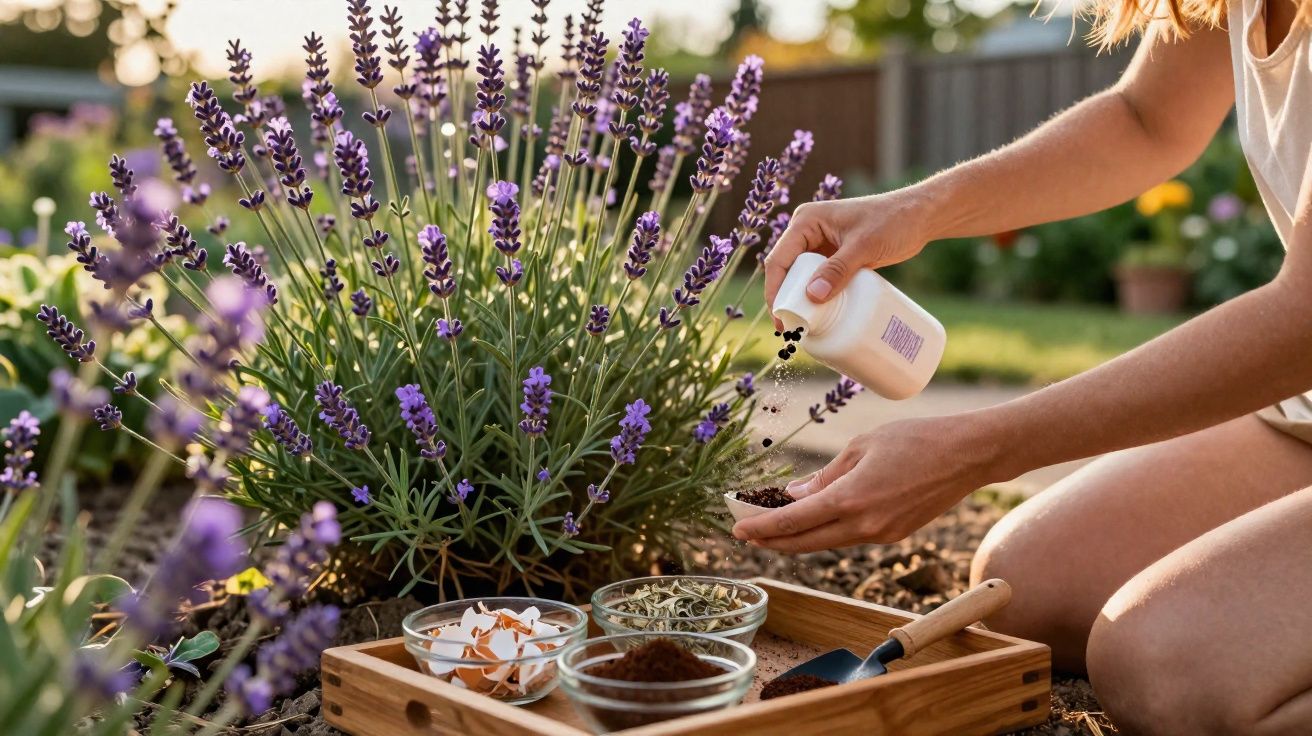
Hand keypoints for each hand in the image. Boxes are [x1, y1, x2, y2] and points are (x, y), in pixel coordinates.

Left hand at [732, 415, 1002, 552]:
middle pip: (804, 543)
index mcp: (851, 500)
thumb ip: (825, 475)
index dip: (761, 528)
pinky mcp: (894, 534)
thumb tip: (795, 495)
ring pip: (826, 543)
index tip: (737, 529)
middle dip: (771, 541)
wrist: (968, 455)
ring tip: (772, 526)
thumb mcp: (861, 447)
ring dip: (797, 538)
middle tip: (747, 533)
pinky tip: (813, 519)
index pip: (793, 522)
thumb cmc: (915, 439)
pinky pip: (849, 537)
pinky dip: (824, 531)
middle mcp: (864, 526)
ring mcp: (881, 535)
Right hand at [764, 189, 934, 328]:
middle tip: (792, 329)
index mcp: (806, 221)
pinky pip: (818, 280)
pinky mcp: (834, 258)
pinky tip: (818, 316)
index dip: (775, 290)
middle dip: (785, 300)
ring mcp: (821, 245)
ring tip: (803, 327)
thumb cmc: (894, 221)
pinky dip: (817, 297)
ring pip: (800, 278)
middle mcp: (808, 232)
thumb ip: (838, 269)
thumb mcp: (864, 245)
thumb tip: (812, 296)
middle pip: (786, 271)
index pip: (779, 259)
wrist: (920, 217)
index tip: (781, 319)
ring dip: (799, 301)